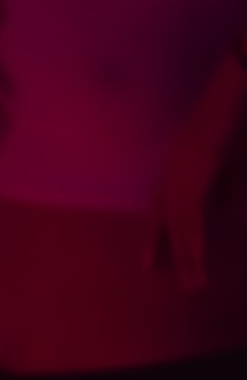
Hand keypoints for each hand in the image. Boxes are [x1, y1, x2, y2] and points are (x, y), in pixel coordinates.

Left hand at [148, 47, 246, 291]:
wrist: (229, 96)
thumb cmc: (229, 122)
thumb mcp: (224, 162)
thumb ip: (221, 189)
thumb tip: (223, 213)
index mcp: (177, 170)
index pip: (161, 208)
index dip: (155, 234)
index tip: (149, 259)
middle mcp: (173, 174)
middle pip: (163, 218)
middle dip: (159, 247)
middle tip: (152, 275)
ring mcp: (182, 174)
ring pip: (180, 224)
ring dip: (185, 256)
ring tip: (191, 283)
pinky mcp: (195, 173)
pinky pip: (192, 213)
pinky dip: (194, 239)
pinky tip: (195, 260)